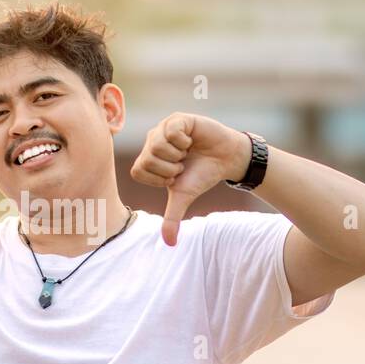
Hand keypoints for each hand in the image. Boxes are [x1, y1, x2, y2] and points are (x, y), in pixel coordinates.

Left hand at [130, 113, 249, 245]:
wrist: (226, 159)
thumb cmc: (201, 175)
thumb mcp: (184, 196)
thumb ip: (172, 217)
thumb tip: (169, 244)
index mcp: (147, 160)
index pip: (138, 171)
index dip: (159, 178)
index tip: (174, 176)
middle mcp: (151, 143)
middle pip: (147, 158)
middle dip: (170, 167)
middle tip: (183, 164)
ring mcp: (163, 128)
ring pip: (158, 144)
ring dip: (179, 154)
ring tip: (188, 152)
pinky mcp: (178, 119)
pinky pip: (171, 130)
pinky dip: (184, 141)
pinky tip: (191, 140)